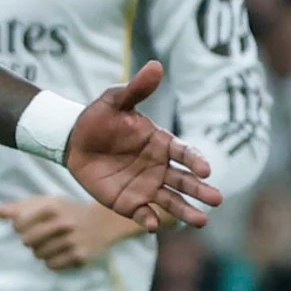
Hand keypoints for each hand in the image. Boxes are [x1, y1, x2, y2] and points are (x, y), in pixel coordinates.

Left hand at [0, 195, 148, 270]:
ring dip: (40, 252)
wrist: (102, 222)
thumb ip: (18, 206)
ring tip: (50, 244)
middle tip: (39, 237)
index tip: (26, 227)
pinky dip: (51, 262)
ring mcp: (72, 241)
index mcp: (52, 207)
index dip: (19, 228)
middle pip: (27, 242)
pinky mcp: (80, 257)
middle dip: (29, 241)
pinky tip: (58, 253)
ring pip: (39, 255)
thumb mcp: (45, 202)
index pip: (19, 224)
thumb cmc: (67, 211)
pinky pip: (52, 266)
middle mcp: (63, 224)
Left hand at [64, 62, 220, 228]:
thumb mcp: (115, 101)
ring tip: (201, 221)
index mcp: (161, 144)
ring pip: (171, 201)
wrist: (73, 139)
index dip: (195, 161)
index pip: (184, 153)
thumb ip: (137, 89)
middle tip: (217, 199)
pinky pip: (143, 214)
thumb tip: (155, 65)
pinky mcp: (129, 203)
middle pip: (185, 181)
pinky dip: (150, 220)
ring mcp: (146, 186)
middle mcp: (159, 168)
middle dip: (200, 190)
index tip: (206, 170)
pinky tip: (154, 224)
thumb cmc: (98, 118)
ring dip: (186, 211)